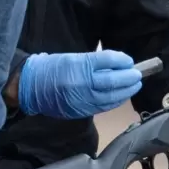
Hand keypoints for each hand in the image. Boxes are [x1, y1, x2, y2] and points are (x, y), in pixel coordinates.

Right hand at [18, 50, 142, 118]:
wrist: (30, 87)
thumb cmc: (51, 68)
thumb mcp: (72, 58)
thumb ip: (94, 62)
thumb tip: (116, 65)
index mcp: (78, 65)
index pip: (106, 61)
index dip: (121, 61)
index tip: (129, 61)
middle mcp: (82, 83)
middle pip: (112, 81)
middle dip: (128, 78)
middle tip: (137, 74)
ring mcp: (83, 99)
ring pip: (111, 96)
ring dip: (126, 91)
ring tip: (135, 85)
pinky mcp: (82, 110)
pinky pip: (104, 106)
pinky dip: (116, 101)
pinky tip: (122, 96)